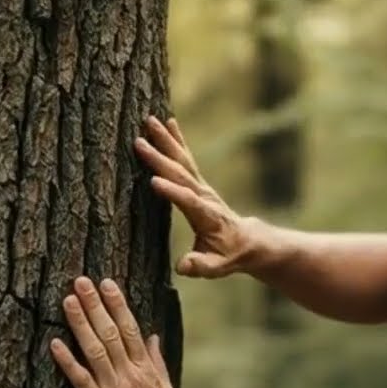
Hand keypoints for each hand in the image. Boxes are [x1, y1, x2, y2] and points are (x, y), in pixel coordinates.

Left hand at [50, 276, 188, 387]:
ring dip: (80, 323)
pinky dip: (68, 361)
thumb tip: (153, 336)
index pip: (131, 329)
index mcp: (146, 370)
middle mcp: (130, 375)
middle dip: (96, 305)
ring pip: (95, 350)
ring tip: (68, 300)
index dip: (117, 304)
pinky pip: (81, 380)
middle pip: (110, 333)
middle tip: (81, 281)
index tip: (107, 283)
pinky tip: (55, 343)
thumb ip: (157, 362)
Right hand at [135, 115, 253, 278]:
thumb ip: (201, 266)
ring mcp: (201, 186)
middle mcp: (204, 196)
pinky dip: (177, 139)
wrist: (247, 241)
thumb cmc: (228, 255)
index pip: (188, 201)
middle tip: (139, 142)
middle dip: (160, 159)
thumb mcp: (216, 267)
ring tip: (151, 120)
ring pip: (182, 159)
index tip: (153, 181)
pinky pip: (186, 157)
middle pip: (180, 174)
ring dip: (166, 140)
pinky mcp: (198, 181)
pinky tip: (169, 122)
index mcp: (206, 216)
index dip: (172, 192)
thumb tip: (182, 267)